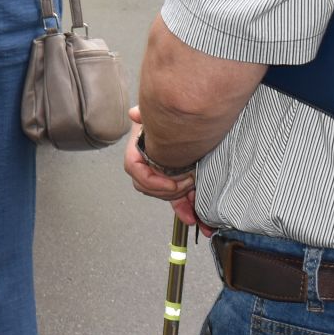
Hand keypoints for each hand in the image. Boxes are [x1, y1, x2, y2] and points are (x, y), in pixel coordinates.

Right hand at [124, 106, 211, 234]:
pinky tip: (199, 220)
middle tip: (189, 183)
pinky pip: (178, 200)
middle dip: (170, 190)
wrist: (188, 120)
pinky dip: (187, 209)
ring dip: (180, 202)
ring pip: (166, 196)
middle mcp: (147, 164)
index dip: (151, 180)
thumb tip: (135, 114)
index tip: (170, 182)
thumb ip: (145, 114)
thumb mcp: (155, 114)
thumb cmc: (167, 118)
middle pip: (150, 187)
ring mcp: (163, 176)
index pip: (134, 168)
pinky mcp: (177, 183)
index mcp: (138, 149)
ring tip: (195, 199)